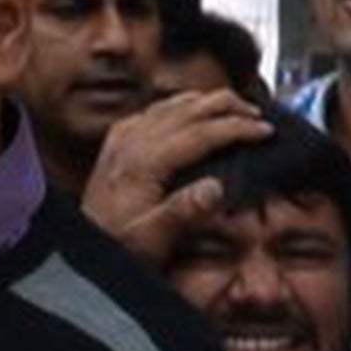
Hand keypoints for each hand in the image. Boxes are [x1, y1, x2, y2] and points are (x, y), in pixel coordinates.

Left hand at [80, 91, 270, 269]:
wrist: (85, 249)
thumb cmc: (119, 247)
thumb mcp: (151, 240)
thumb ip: (182, 214)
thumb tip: (216, 188)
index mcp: (142, 162)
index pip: (199, 132)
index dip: (236, 128)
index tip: (265, 130)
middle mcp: (131, 142)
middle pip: (187, 109)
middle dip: (227, 106)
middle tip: (258, 113)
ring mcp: (122, 138)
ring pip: (171, 104)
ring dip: (206, 102)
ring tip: (235, 106)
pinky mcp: (117, 141)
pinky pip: (154, 110)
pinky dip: (180, 105)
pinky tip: (192, 109)